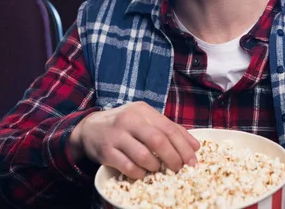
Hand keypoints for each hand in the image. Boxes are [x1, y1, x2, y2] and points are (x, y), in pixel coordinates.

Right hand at [67, 102, 199, 178]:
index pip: (169, 128)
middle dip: (173, 158)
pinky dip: (139, 173)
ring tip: (157, 170)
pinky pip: (127, 166)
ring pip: (143, 155)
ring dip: (155, 167)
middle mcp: (129, 120)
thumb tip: (195, 146)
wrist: (89, 128)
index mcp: (143, 110)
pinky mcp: (106, 151)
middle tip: (178, 169)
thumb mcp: (145, 120)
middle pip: (158, 140)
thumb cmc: (124, 125)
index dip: (184, 146)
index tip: (193, 161)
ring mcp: (116, 135)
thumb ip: (169, 129)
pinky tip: (142, 173)